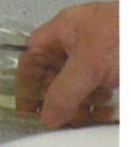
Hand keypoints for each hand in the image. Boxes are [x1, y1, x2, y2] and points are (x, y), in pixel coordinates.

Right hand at [15, 1, 118, 127]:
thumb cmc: (126, 37)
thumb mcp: (90, 65)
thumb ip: (65, 92)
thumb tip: (47, 116)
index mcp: (66, 26)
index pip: (33, 50)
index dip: (26, 74)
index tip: (26, 100)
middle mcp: (80, 36)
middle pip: (55, 67)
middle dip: (52, 92)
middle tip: (51, 117)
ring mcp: (100, 50)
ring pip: (77, 78)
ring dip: (74, 100)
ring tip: (74, 121)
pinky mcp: (117, 64)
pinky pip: (98, 84)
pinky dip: (95, 100)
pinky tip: (98, 115)